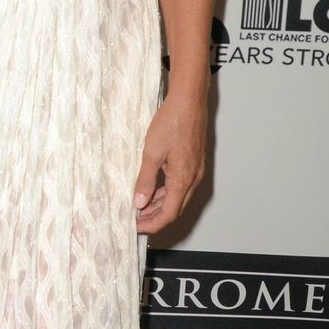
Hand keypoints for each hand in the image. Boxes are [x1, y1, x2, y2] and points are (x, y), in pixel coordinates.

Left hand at [132, 93, 205, 237]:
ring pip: (177, 198)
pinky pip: (180, 186)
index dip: (152, 224)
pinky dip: (165, 193)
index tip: (135, 227)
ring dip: (159, 205)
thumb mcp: (152, 153)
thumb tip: (139, 203)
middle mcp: (193, 179)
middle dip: (154, 217)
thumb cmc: (172, 123)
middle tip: (134, 219)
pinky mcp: (193, 164)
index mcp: (183, 180)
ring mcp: (195, 172)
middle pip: (174, 209)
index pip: (169, 214)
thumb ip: (145, 180)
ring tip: (139, 207)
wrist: (189, 102)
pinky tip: (151, 190)